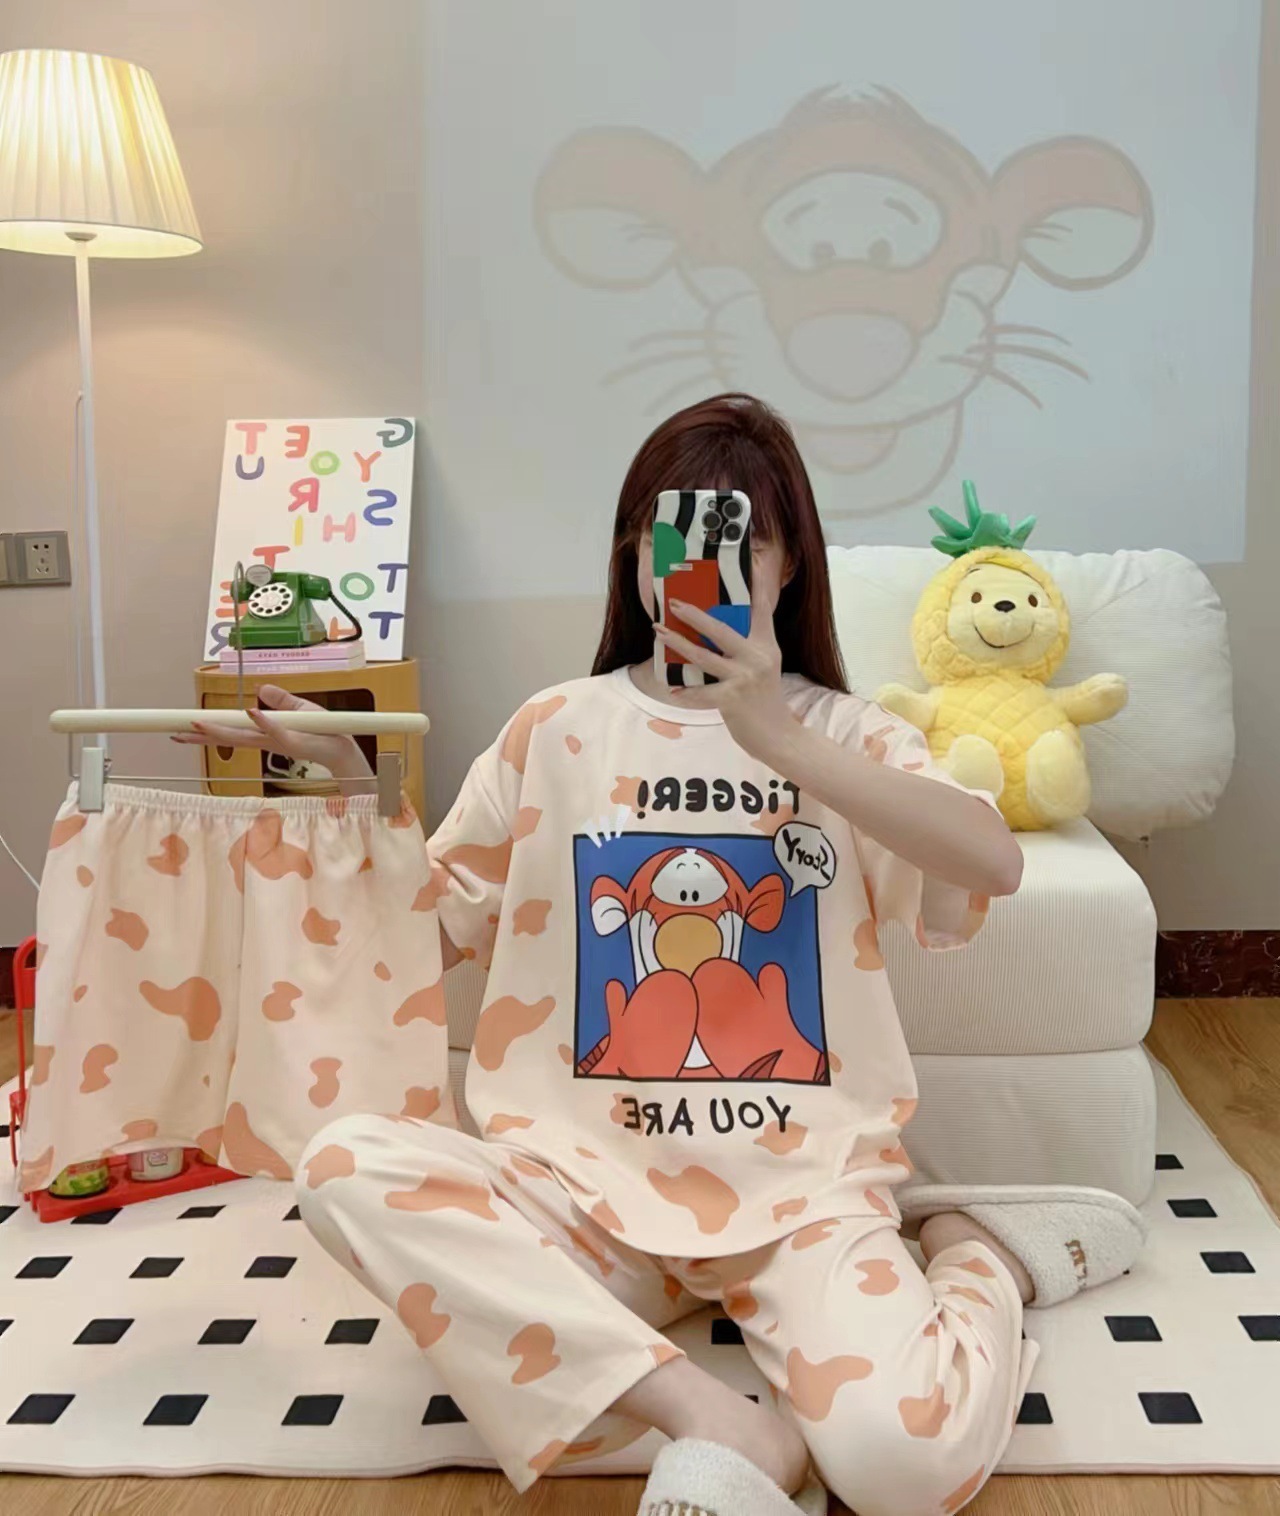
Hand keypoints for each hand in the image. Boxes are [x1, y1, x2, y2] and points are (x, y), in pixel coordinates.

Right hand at [171, 684, 373, 780]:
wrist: (343, 746)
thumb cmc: (322, 730)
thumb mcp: (297, 708)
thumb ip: (279, 700)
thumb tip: (260, 689)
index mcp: (263, 733)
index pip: (229, 732)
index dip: (206, 731)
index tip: (182, 729)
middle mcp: (265, 740)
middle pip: (227, 738)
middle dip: (201, 737)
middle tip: (175, 734)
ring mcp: (277, 742)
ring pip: (244, 736)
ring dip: (221, 730)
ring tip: (197, 725)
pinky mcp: (293, 741)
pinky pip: (275, 729)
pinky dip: (263, 721)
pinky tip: (249, 712)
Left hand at [654, 573, 794, 761]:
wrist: (778, 736)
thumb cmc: (764, 699)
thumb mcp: (764, 666)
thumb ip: (747, 646)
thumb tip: (716, 628)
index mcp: (766, 645)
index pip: (760, 609)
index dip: (753, 586)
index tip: (747, 564)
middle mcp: (757, 657)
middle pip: (720, 629)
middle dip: (694, 614)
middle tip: (674, 603)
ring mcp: (744, 678)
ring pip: (704, 656)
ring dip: (678, 643)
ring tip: (659, 632)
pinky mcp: (733, 699)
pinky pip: (702, 693)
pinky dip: (686, 692)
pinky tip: (673, 689)